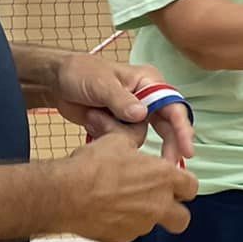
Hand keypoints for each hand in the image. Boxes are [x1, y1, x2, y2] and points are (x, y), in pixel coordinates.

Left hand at [51, 56, 195, 164]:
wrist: (56, 83)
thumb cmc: (80, 74)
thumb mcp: (101, 84)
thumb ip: (121, 100)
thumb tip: (142, 115)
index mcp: (149, 82)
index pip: (173, 106)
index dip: (182, 128)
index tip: (186, 150)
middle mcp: (148, 98)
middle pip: (168, 125)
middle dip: (171, 145)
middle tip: (171, 167)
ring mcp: (135, 112)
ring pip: (149, 135)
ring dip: (136, 143)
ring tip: (118, 142)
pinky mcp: (122, 125)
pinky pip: (130, 140)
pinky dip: (120, 142)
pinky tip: (100, 133)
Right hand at [57, 132, 196, 241]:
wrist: (66, 193)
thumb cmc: (92, 166)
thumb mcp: (117, 141)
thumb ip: (134, 139)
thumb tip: (136, 130)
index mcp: (164, 178)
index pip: (191, 187)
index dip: (183, 184)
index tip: (173, 182)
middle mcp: (159, 205)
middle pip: (182, 218)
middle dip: (174, 212)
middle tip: (159, 202)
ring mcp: (142, 225)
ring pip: (152, 225)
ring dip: (144, 216)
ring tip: (121, 201)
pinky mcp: (122, 237)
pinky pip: (129, 232)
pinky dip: (122, 224)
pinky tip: (106, 211)